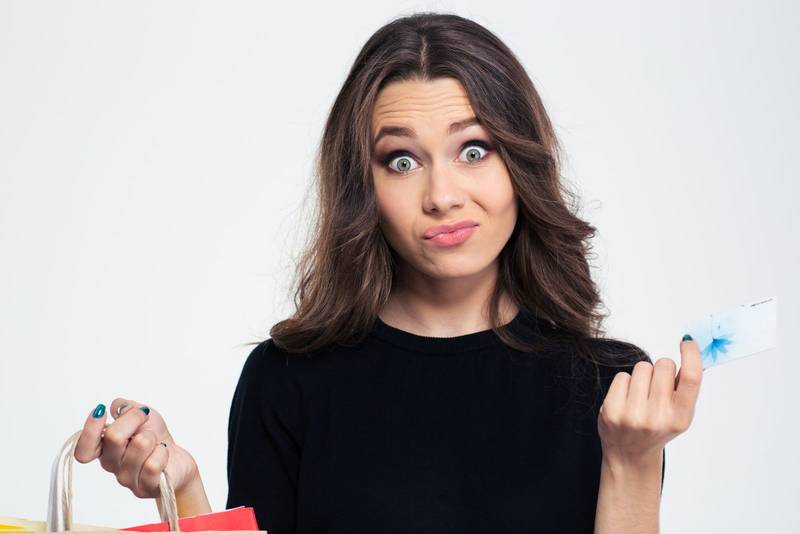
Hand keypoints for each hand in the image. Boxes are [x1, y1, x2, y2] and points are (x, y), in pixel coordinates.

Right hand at [74, 398, 199, 498]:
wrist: (177, 458)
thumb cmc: (156, 437)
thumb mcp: (142, 415)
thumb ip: (126, 408)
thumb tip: (117, 407)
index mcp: (104, 448)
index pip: (83, 449)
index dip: (89, 430)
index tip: (101, 412)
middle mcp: (111, 465)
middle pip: (114, 437)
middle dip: (135, 419)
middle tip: (145, 418)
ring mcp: (127, 479)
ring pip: (140, 445)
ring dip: (153, 437)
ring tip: (155, 442)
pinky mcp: (145, 487)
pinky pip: (153, 464)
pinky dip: (163, 451)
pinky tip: (162, 453)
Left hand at [598, 336, 703, 468]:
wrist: (631, 455)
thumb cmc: (658, 428)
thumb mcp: (679, 413)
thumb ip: (686, 386)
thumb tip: (691, 347)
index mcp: (681, 417)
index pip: (691, 377)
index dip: (691, 354)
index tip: (687, 341)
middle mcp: (658, 417)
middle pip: (663, 365)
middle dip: (661, 369)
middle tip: (656, 388)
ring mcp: (633, 415)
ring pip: (642, 367)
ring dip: (642, 376)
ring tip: (641, 396)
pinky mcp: (611, 411)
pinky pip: (622, 376)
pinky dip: (625, 384)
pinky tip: (627, 400)